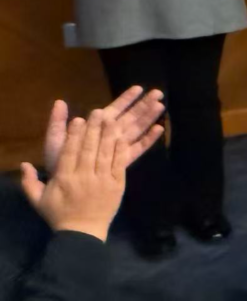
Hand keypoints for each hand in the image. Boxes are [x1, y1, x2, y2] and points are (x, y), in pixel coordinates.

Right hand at [22, 111, 126, 241]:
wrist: (83, 233)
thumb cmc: (59, 215)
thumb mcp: (39, 201)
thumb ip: (30, 182)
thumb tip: (23, 164)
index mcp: (65, 179)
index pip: (69, 153)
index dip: (74, 135)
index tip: (78, 120)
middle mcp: (84, 177)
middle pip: (89, 149)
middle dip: (94, 129)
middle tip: (98, 112)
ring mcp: (102, 181)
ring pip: (106, 154)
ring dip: (109, 135)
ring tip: (111, 119)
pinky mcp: (117, 184)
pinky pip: (120, 164)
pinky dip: (121, 150)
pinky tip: (122, 136)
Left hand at [44, 86, 164, 174]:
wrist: (63, 188)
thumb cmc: (58, 163)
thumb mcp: (55, 140)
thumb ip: (57, 122)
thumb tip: (60, 101)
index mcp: (96, 127)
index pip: (115, 108)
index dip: (126, 98)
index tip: (138, 88)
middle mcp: (110, 135)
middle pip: (130, 116)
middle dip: (143, 104)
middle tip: (158, 93)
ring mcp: (117, 147)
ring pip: (136, 129)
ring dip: (148, 118)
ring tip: (160, 106)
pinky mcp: (122, 160)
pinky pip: (138, 148)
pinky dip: (148, 139)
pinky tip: (159, 129)